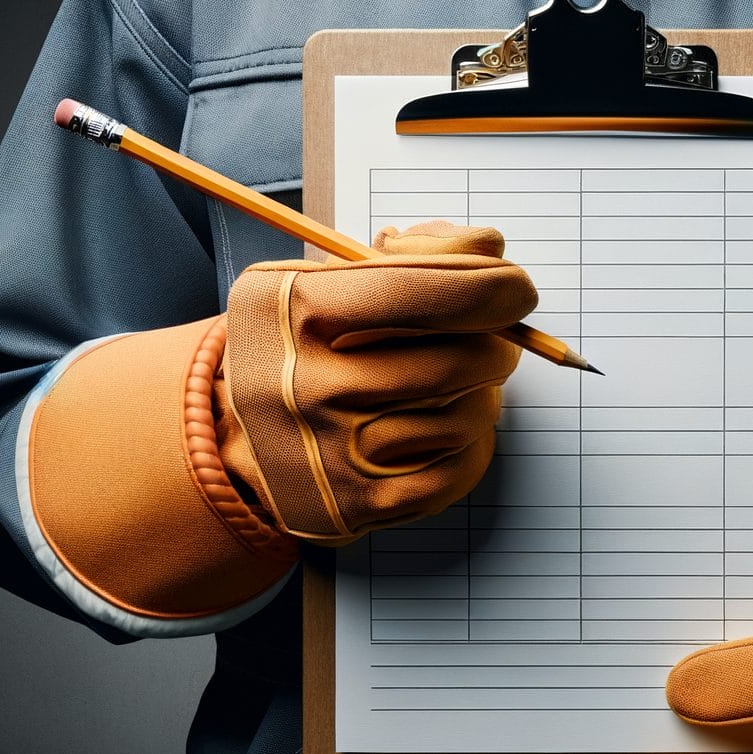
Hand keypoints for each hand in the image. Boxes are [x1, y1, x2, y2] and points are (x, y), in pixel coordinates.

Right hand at [218, 221, 536, 543]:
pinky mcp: (354, 505)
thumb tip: (488, 248)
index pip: (418, 289)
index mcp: (289, 308)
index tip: (515, 288)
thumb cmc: (306, 346)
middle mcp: (302, 382)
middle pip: (455, 360)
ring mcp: (327, 452)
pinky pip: (459, 469)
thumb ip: (411, 253)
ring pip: (467, 417)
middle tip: (496, 343)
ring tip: (463, 387)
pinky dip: (474, 444)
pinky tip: (451, 429)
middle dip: (496, 346)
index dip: (489, 286)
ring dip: (484, 396)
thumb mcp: (327, 280)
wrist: (236, 440)